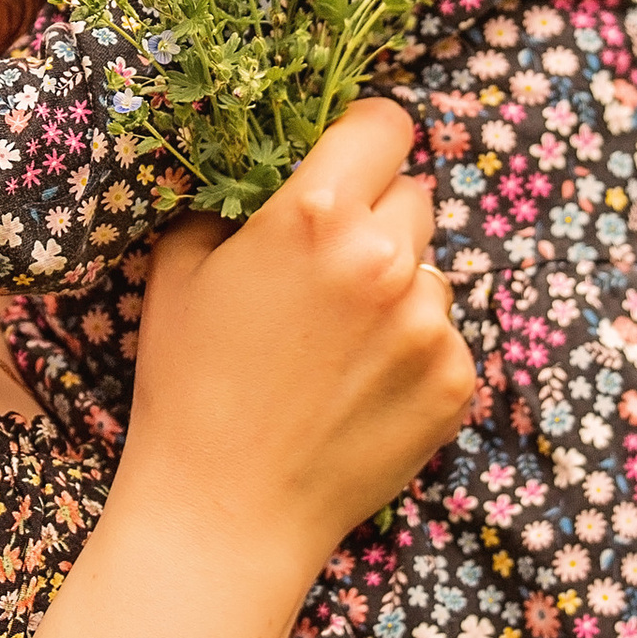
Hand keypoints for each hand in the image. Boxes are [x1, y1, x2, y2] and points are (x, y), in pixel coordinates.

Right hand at [128, 102, 473, 583]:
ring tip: (337, 346)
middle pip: (415, 197)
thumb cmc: (189, 384)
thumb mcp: (180, 267)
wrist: (225, 512)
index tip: (348, 166)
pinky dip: (412, 354)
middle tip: (327, 273)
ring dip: (398, 290)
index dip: (364, 141)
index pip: (386, 125)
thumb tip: (267, 172)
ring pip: (431, 272)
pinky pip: (445, 339)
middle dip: (377, 220)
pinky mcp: (456, 383)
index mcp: (316, 215)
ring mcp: (429, 326)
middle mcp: (385, 260)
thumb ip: (233, 201)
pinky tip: (358, 390)